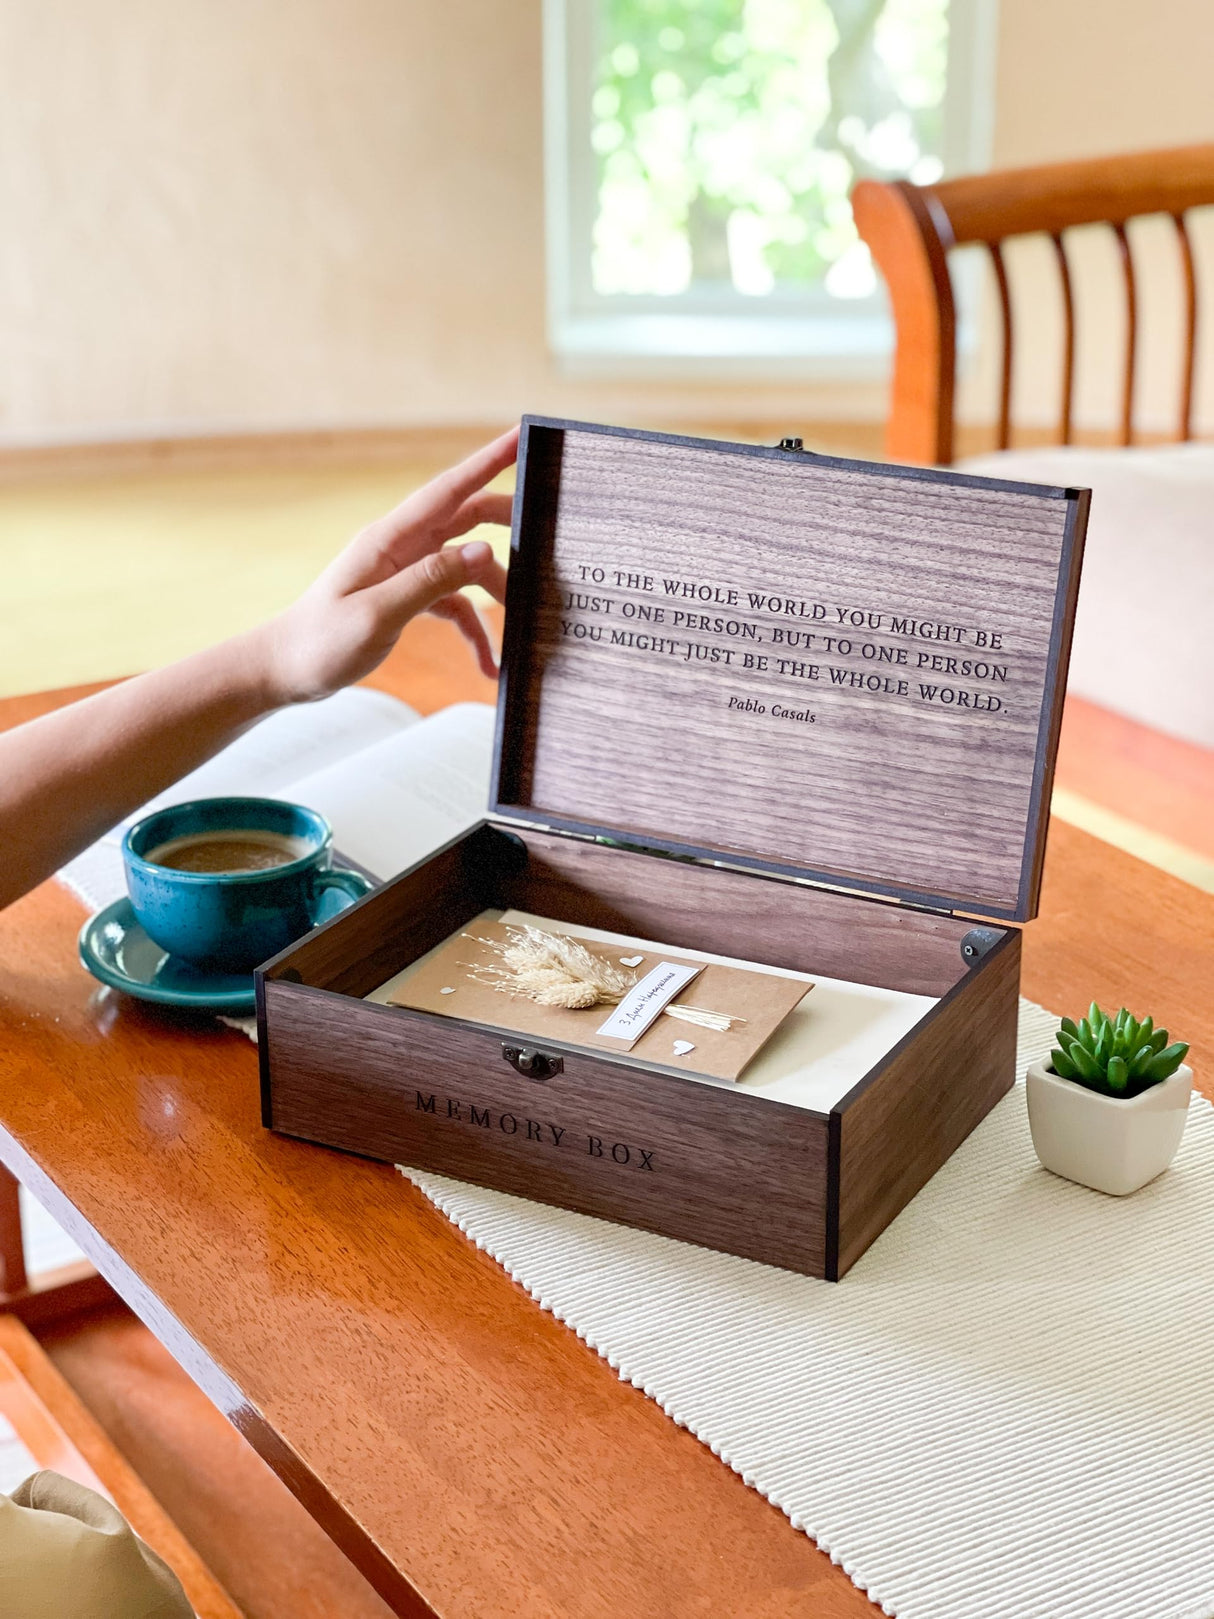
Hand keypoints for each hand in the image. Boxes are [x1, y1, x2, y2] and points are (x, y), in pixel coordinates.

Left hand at [260, 426, 518, 703]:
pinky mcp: (409, 598)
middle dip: (510, 525)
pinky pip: (455, 606)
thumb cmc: (321, 643)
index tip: (521, 435)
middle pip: (468, 520)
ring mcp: (406, 571)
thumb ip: (431, 581)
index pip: (450, 489)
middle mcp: (402, 546)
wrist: (284, 671)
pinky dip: (475, 632)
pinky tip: (488, 665)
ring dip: (497, 595)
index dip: (488, 460)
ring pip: (468, 566)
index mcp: (391, 538)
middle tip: (551, 535)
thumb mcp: (377, 615)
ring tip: (521, 628)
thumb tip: (485, 551)